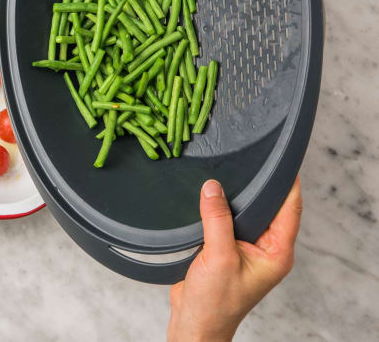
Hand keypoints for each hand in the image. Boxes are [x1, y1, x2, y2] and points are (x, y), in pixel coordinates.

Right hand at [167, 176, 301, 341]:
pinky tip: (208, 199)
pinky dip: (218, 210)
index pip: (289, 209)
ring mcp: (246, 250)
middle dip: (258, 186)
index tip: (282, 160)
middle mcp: (265, 249)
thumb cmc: (215, 302)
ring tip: (224, 176)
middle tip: (247, 160)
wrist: (195, 323)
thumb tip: (212, 187)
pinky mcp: (226, 250)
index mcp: (276, 253)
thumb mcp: (219, 256)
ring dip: (235, 199)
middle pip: (268, 208)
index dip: (288, 183)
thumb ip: (217, 219)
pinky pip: (226, 222)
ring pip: (245, 214)